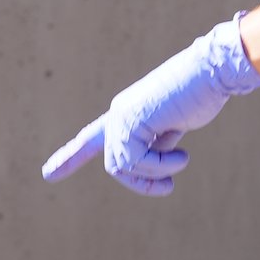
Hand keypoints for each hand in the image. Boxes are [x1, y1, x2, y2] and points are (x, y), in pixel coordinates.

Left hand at [42, 16, 259, 195]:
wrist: (212, 71)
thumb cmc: (201, 93)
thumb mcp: (176, 123)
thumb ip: (158, 141)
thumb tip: (150, 166)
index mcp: (127, 112)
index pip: (92, 137)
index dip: (71, 156)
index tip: (47, 174)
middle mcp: (119, 113)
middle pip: (115, 163)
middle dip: (141, 182)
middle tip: (168, 187)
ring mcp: (122, 116)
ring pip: (122, 166)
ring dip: (154, 174)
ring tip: (182, 161)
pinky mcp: (131, 122)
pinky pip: (136, 161)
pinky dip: (160, 167)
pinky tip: (182, 156)